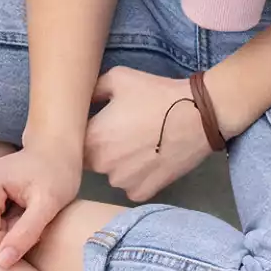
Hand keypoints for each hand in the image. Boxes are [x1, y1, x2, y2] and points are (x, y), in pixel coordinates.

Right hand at [0, 144, 80, 268]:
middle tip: (28, 214)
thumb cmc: (55, 175)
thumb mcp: (48, 205)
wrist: (51, 153)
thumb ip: (26, 233)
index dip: (15, 241)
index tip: (35, 222)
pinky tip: (10, 209)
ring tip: (20, 209)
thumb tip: (3, 263)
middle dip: (8, 234)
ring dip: (4, 230)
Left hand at [85, 67, 211, 202]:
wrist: (198, 115)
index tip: (99, 126)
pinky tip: (150, 160)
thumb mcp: (116, 78)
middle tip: (123, 134)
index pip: (73, 144)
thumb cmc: (155, 94)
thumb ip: (90, 91)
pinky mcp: (143, 192)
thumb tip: (79, 101)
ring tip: (139, 146)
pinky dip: (137, 177)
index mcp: (91, 139)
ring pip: (111, 175)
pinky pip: (131, 187)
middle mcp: (102, 165)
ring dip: (119, 165)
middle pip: (91, 161)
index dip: (85, 136)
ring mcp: (123, 182)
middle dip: (101, 150)